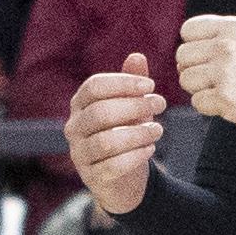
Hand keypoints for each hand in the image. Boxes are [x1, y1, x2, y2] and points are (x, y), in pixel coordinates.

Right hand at [71, 54, 170, 214]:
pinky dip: (135, 156)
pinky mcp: (91, 177)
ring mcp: (80, 154)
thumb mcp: (132, 107)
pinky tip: (150, 149)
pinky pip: (111, 167)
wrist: (124, 178)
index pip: (94, 87)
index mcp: (80, 105)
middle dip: (134, 106)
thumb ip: (132, 84)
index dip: (123, 83)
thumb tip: (137, 56)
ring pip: (106, 142)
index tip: (151, 85)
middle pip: (100, 112)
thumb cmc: (126, 133)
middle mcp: (74, 128)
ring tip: (159, 129)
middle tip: (161, 104)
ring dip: (138, 133)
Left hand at [176, 10, 235, 152]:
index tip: (207, 57)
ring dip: (201, 89)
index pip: (188, 30)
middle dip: (194, 69)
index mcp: (234, 27)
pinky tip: (232, 104)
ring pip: (186, 80)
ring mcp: (226, 73)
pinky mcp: (226, 99)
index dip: (193, 45)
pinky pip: (197, 103)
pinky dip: (210, 108)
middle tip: (218, 79)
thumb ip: (220, 41)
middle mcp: (227, 46)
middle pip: (182, 56)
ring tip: (228, 90)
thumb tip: (183, 57)